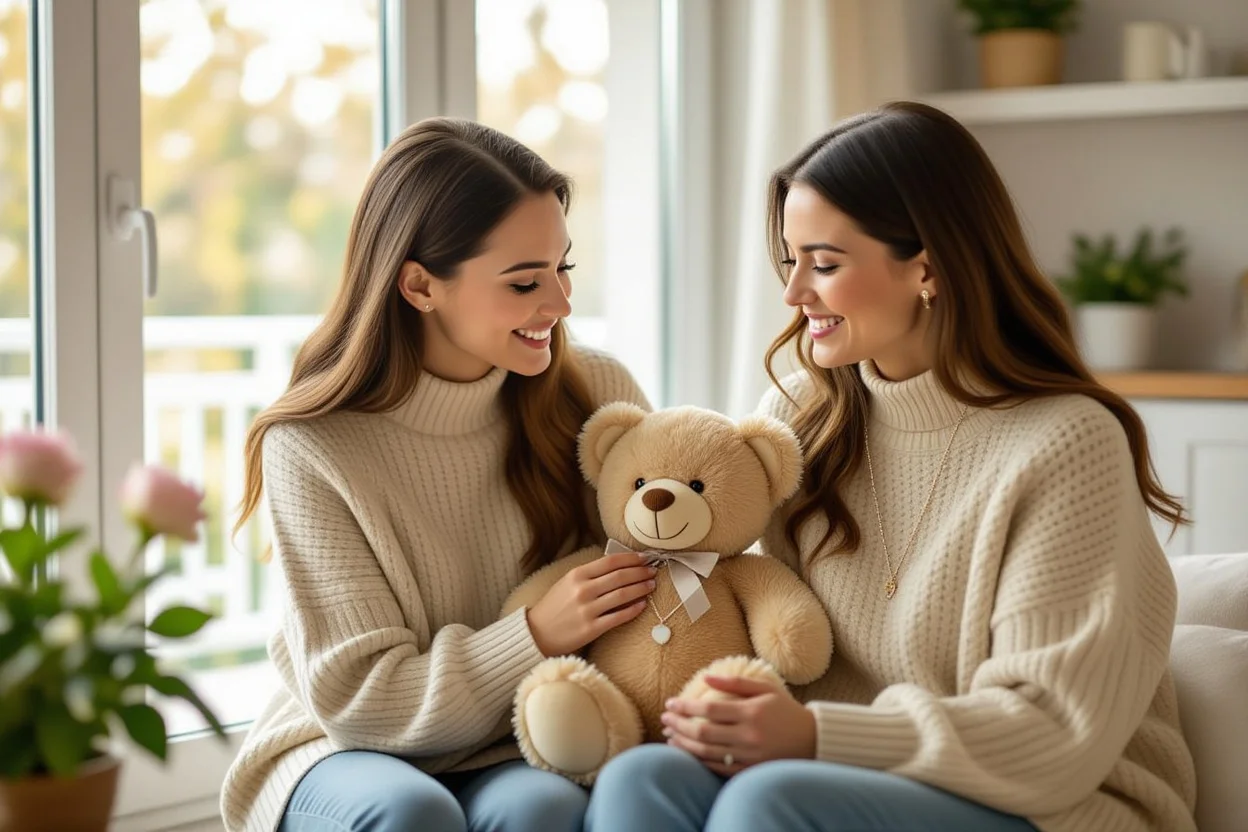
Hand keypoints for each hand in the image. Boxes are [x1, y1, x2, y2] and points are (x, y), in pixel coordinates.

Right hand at [526, 551, 655, 656]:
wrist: (537, 633)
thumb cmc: (555, 606)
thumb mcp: (567, 582)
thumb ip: (590, 574)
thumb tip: (619, 566)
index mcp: (576, 575)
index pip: (611, 562)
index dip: (632, 558)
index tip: (645, 557)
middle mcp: (583, 590)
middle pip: (620, 577)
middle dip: (641, 572)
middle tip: (653, 571)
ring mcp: (587, 610)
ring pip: (622, 595)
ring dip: (641, 588)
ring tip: (651, 585)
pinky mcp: (591, 629)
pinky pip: (618, 617)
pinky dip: (633, 609)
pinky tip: (643, 604)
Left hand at [660, 675, 815, 775]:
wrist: (812, 740)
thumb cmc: (785, 710)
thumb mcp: (765, 689)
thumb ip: (735, 684)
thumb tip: (706, 679)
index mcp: (752, 712)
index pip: (709, 710)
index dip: (685, 707)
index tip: (670, 704)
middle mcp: (749, 735)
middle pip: (703, 732)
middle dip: (679, 725)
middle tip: (664, 719)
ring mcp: (749, 756)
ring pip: (707, 752)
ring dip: (684, 744)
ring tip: (670, 736)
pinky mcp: (750, 770)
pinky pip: (718, 767)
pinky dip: (699, 761)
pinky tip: (687, 752)